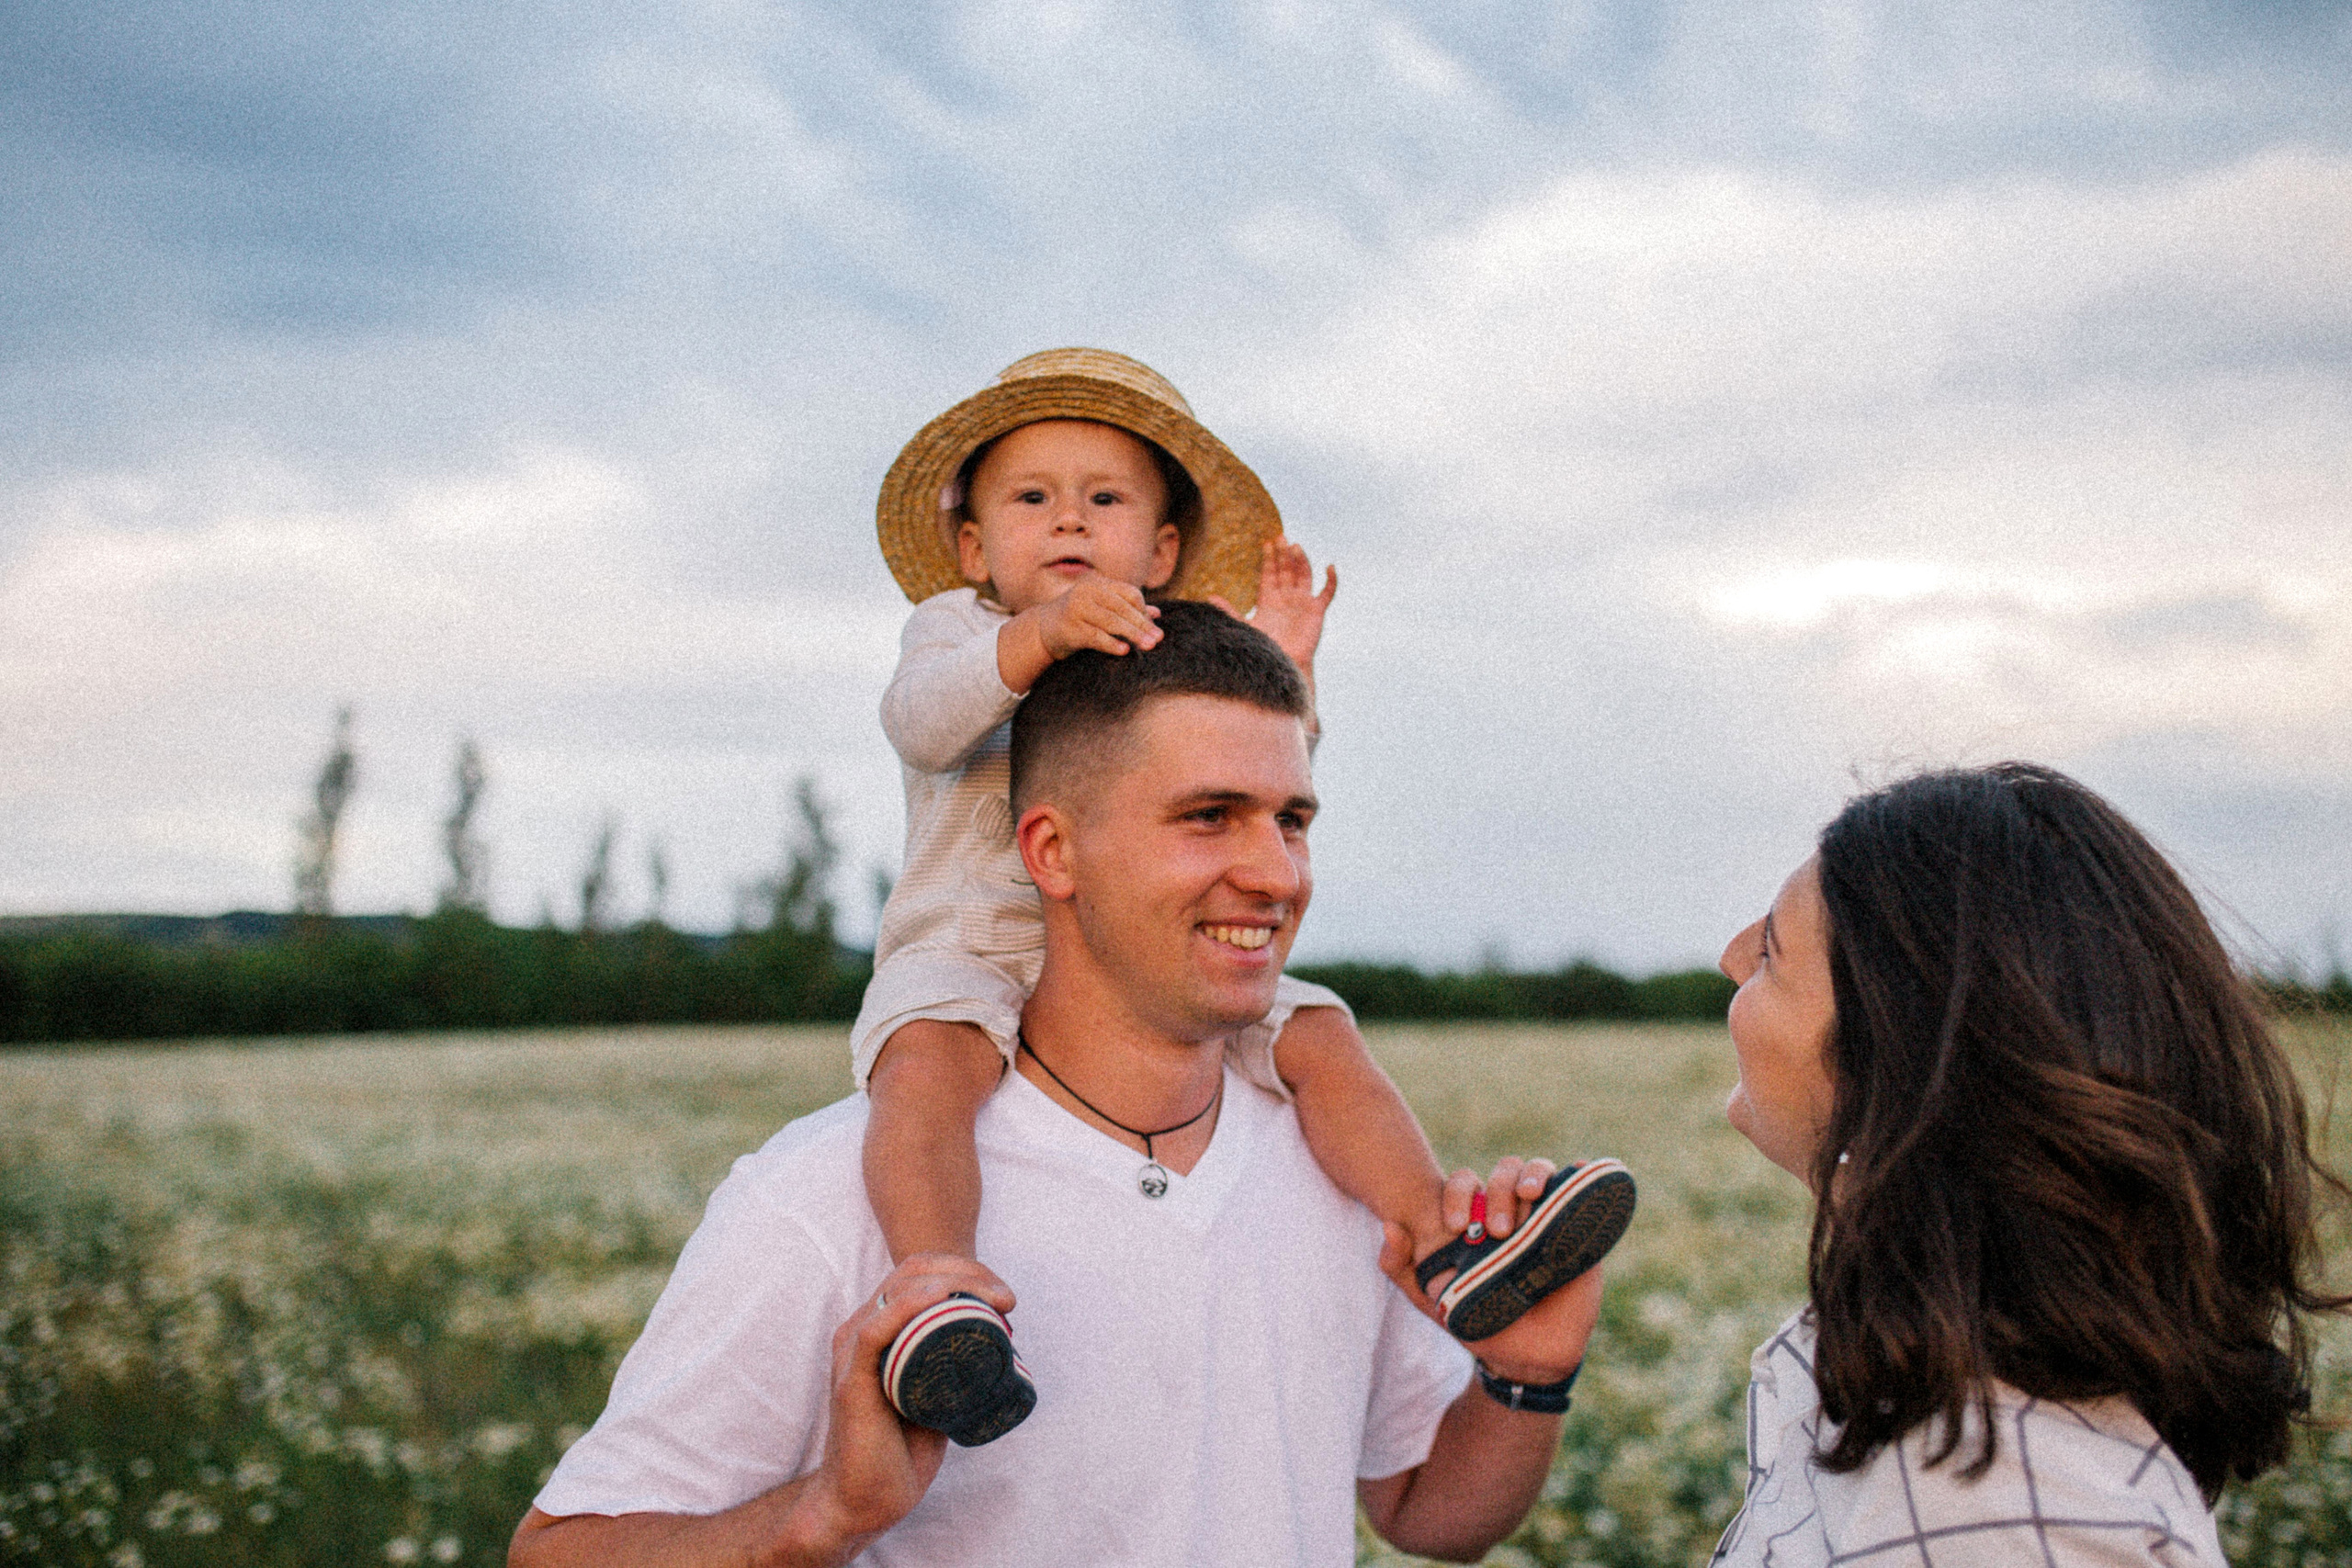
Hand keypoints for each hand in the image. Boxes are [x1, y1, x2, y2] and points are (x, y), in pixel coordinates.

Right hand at [802, 1255, 1016, 1546]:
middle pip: (912, 1272)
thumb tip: (999, 1349)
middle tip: (1007, 1299)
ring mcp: (852, 1353)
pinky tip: (938, 1298)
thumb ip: (952, 1367)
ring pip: (898, 1291)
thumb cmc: (899, 1450)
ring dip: (952, 1283)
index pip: (918, 1273)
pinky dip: (907, 1306)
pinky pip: (874, 1331)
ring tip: (995, 1301)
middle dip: (967, 1272)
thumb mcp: (936, 1394)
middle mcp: (861, 1330)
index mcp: (879, 1328)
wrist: (864, 1501)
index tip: (1006, 1296)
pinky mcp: (850, 1381)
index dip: (964, 1269)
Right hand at [1028, 572, 1162, 659]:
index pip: (1129, 593)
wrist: (1043, 629)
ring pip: (1111, 622)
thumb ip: (1128, 609)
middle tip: (1158, 639)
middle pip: (1122, 608)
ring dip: (1133, 634)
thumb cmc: (1079, 618)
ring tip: (1149, 646)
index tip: (1154, 628)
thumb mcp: (1102, 609)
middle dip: (1142, 625)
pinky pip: (1095, 636)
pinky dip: (1111, 643)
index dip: (1143, 611)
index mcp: (1098, 584)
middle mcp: (1086, 592)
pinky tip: (1125, 650)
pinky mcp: (1069, 628)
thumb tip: (1157, 614)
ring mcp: (1076, 609)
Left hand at [1210, 537, 1334, 672]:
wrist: (1283, 664)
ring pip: (1304, 575)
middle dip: (1283, 554)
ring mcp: (1302, 602)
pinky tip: (1329, 567)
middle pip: (1286, 569)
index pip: (1270, 573)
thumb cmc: (1264, 647)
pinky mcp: (1316, 611)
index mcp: (1269, 599)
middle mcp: (1286, 597)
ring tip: (1296, 547)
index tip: (1267, 543)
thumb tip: (1210, 597)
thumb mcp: (1245, 627)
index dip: (1269, 559)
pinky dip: (1330, 580)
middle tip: (1280, 536)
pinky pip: (1327, 592)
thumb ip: (1230, 611)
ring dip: (1301, 561)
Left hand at [1379, 1157, 1600, 1386]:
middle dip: (1498, 1190)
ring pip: (1538, 1172)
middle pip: (1503, 1172)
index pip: (1465, 1184)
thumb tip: (1388, 1226)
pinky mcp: (1576, 1228)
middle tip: (1498, 1230)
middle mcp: (1510, 1211)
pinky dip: (1579, 1172)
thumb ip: (1401, 1266)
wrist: (1526, 1356)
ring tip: (1530, 1196)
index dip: (1458, 1193)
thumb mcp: (1430, 1298)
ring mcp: (1544, 1217)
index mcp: (1477, 1220)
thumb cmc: (1477, 1322)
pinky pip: (1579, 1189)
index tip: (1456, 1225)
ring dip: (1533, 1175)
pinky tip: (1576, 1170)